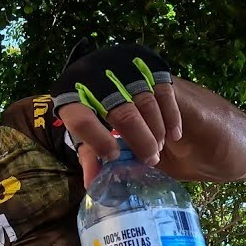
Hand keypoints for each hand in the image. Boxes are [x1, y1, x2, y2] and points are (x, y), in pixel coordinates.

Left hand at [49, 42, 183, 186]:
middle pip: (121, 113)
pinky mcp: (148, 62)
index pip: (82, 119)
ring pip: (146, 103)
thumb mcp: (85, 130)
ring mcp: (124, 66)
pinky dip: (171, 116)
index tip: (114, 156)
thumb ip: (89, 154)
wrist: (106, 70)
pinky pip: (164, 92)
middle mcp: (96, 75)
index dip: (99, 141)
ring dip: (155, 130)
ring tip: (157, 149)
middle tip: (150, 160)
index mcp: (71, 93)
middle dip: (139, 140)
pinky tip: (174, 135)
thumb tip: (91, 184)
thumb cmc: (91, 108)